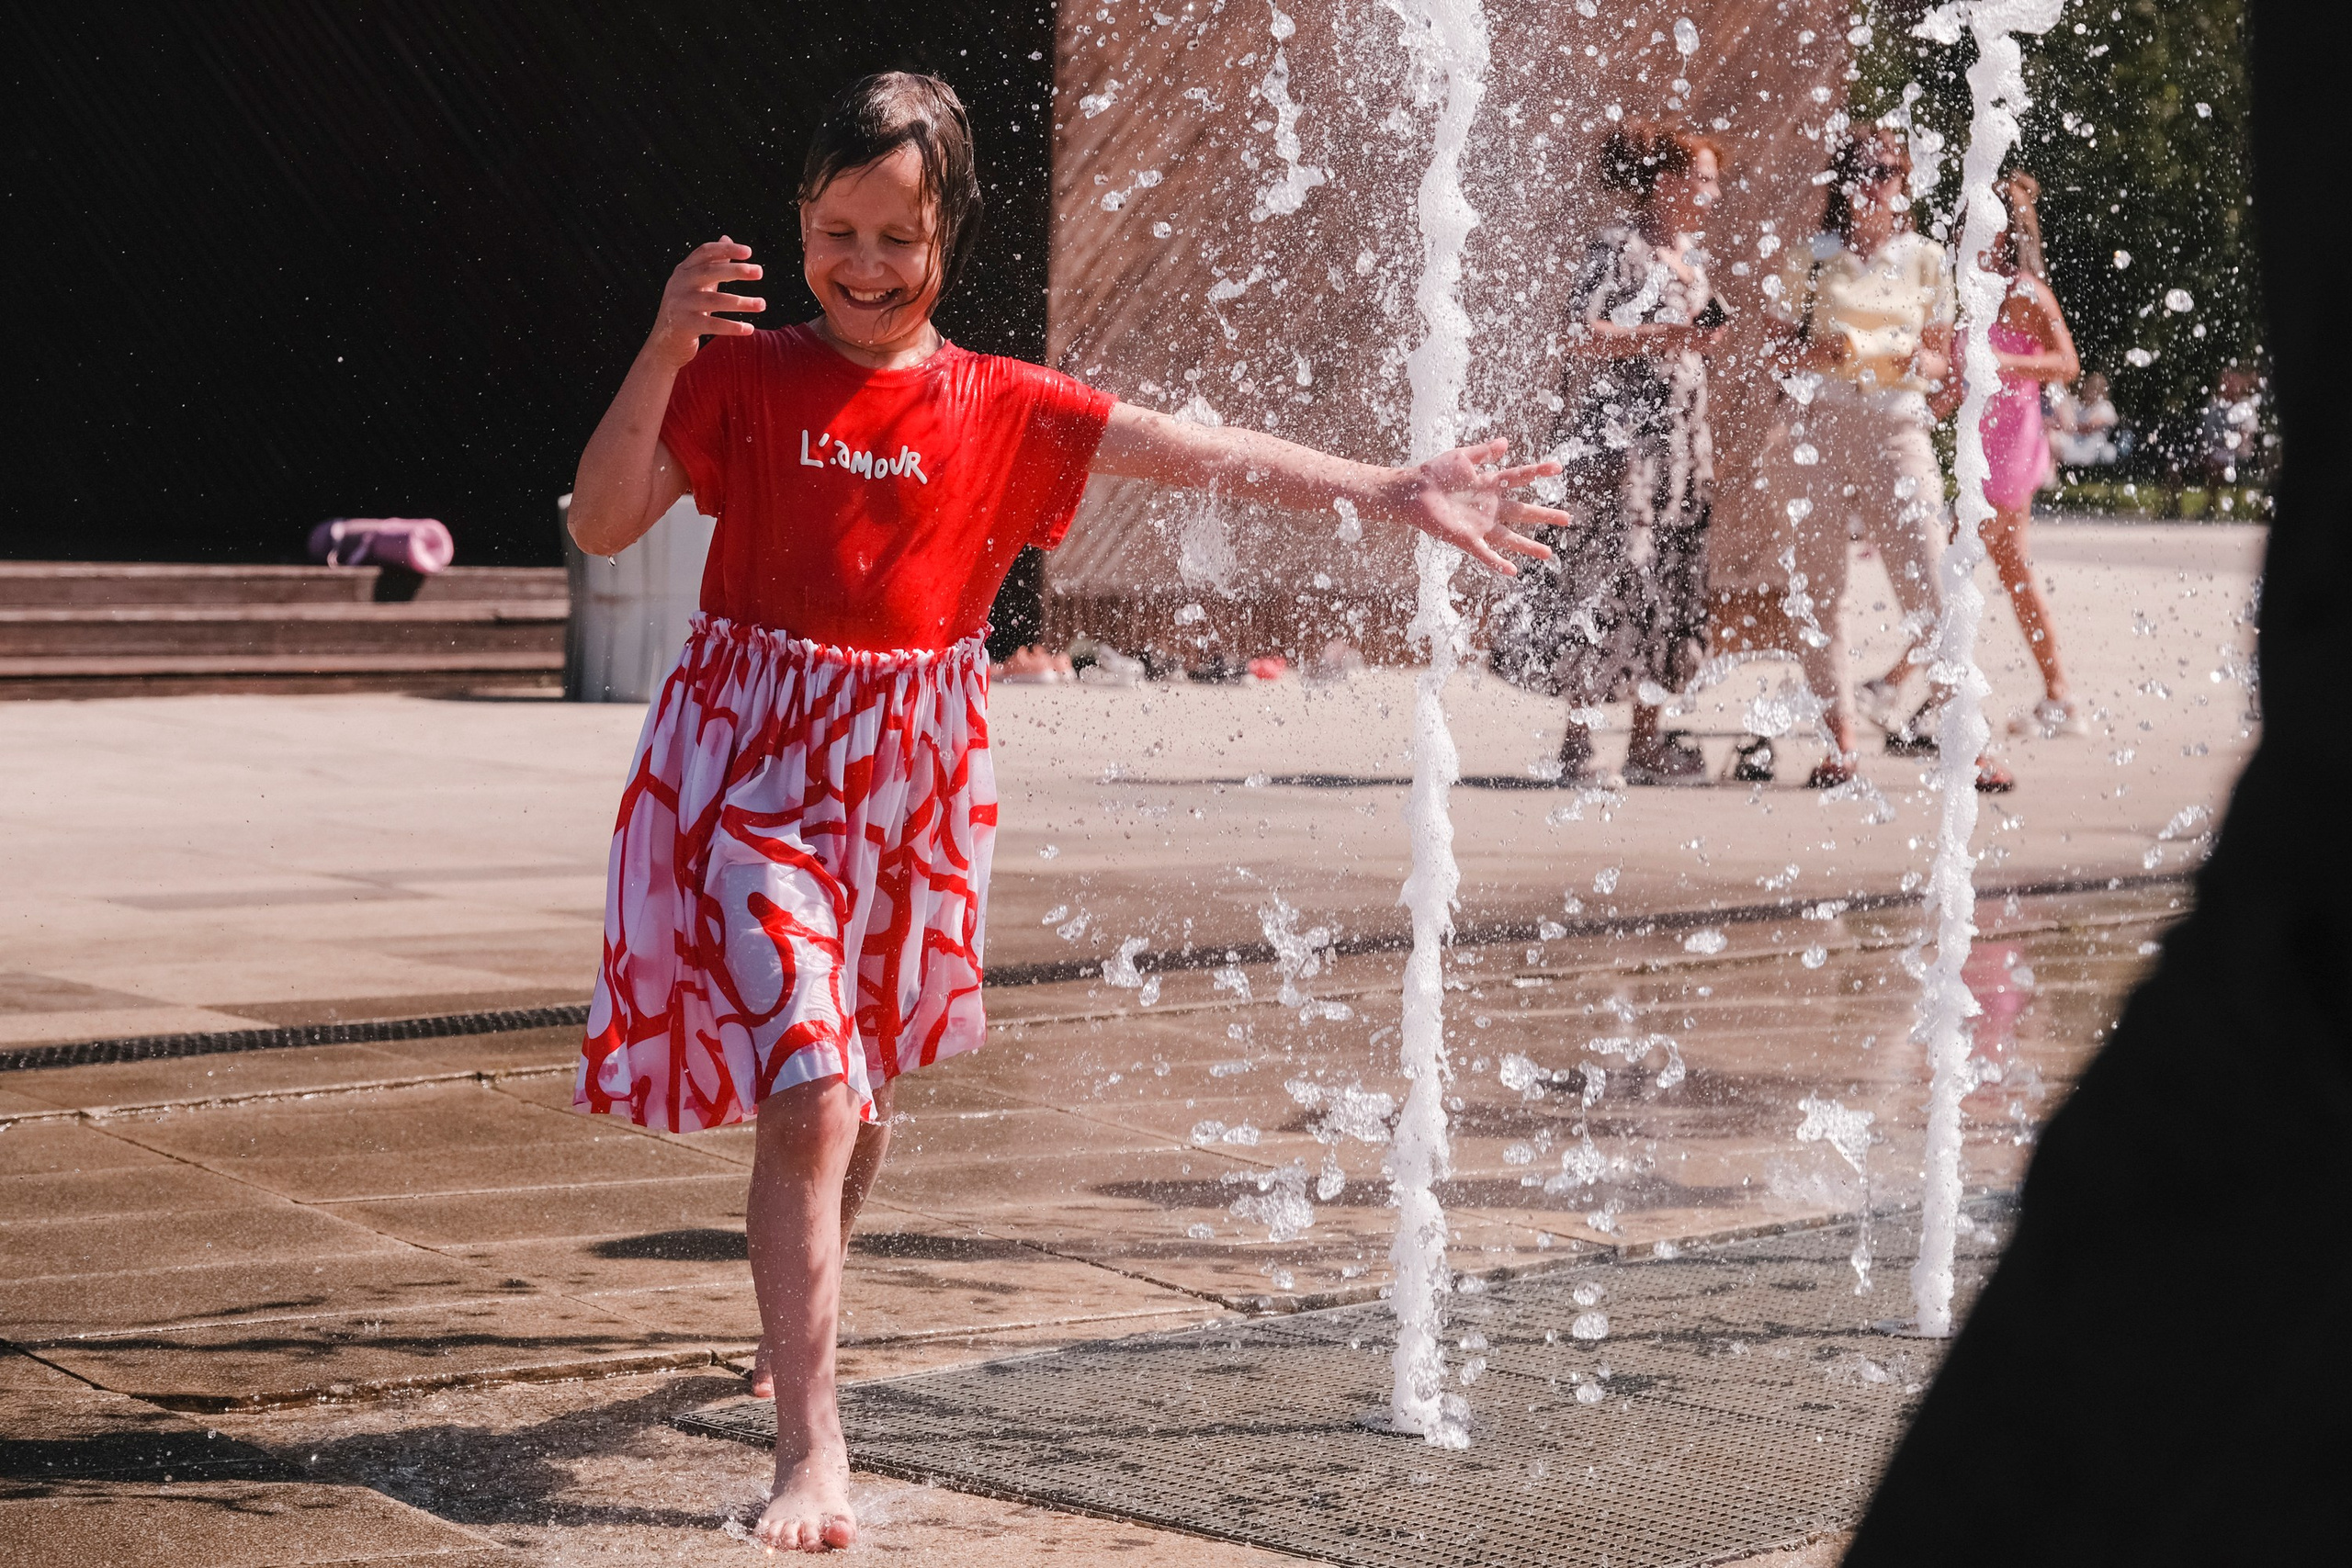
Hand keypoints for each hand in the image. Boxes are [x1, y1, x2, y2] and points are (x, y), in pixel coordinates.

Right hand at [646, 238, 764, 368]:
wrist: (664, 343)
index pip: (704, 252)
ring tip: (762, 304)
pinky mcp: (684, 326)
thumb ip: (712, 263)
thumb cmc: (687, 309)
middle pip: (709, 271)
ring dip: (741, 302)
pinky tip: (749, 328)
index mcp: (684, 270)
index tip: (748, 252)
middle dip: (736, 270)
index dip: (726, 249)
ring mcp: (680, 304)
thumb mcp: (696, 283)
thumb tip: (726, 237)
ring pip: (714, 300)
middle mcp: (679, 284)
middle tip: (759, 271)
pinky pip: (712, 325)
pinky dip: (732, 327)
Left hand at [1387, 439, 1566, 575]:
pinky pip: (1485, 554)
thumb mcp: (1462, 457)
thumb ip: (1484, 452)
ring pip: (1510, 537)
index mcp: (1490, 485)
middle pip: (1522, 511)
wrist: (1410, 492)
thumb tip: (1506, 442)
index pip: (1520, 477)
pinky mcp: (1466, 539)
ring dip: (1529, 546)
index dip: (1538, 472)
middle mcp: (1489, 507)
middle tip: (1567, 519)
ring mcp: (1479, 524)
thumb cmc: (1434, 473)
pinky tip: (1513, 571)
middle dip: (1544, 516)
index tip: (1558, 468)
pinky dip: (1498, 563)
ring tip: (1548, 555)